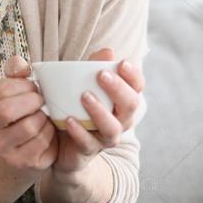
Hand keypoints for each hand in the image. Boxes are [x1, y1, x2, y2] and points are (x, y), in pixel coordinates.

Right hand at [0, 55, 57, 173]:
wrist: (24, 148)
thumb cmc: (22, 111)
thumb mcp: (16, 87)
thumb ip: (15, 69)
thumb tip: (22, 67)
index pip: (1, 89)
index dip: (24, 85)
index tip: (35, 87)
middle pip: (7, 110)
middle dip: (32, 101)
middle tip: (42, 100)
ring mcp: (2, 148)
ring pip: (28, 126)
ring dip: (43, 117)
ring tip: (44, 116)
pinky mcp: (20, 161)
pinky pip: (41, 141)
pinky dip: (50, 132)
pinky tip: (47, 130)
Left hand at [48, 47, 145, 178]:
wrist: (64, 142)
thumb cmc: (79, 105)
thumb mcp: (84, 83)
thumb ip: (94, 67)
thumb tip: (107, 52)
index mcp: (123, 101)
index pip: (137, 88)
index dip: (133, 76)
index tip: (122, 63)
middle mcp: (121, 120)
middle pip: (130, 106)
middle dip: (118, 89)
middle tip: (101, 75)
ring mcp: (106, 137)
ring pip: (112, 128)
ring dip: (100, 111)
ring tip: (85, 96)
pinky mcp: (89, 150)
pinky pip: (87, 143)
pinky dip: (79, 131)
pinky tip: (69, 119)